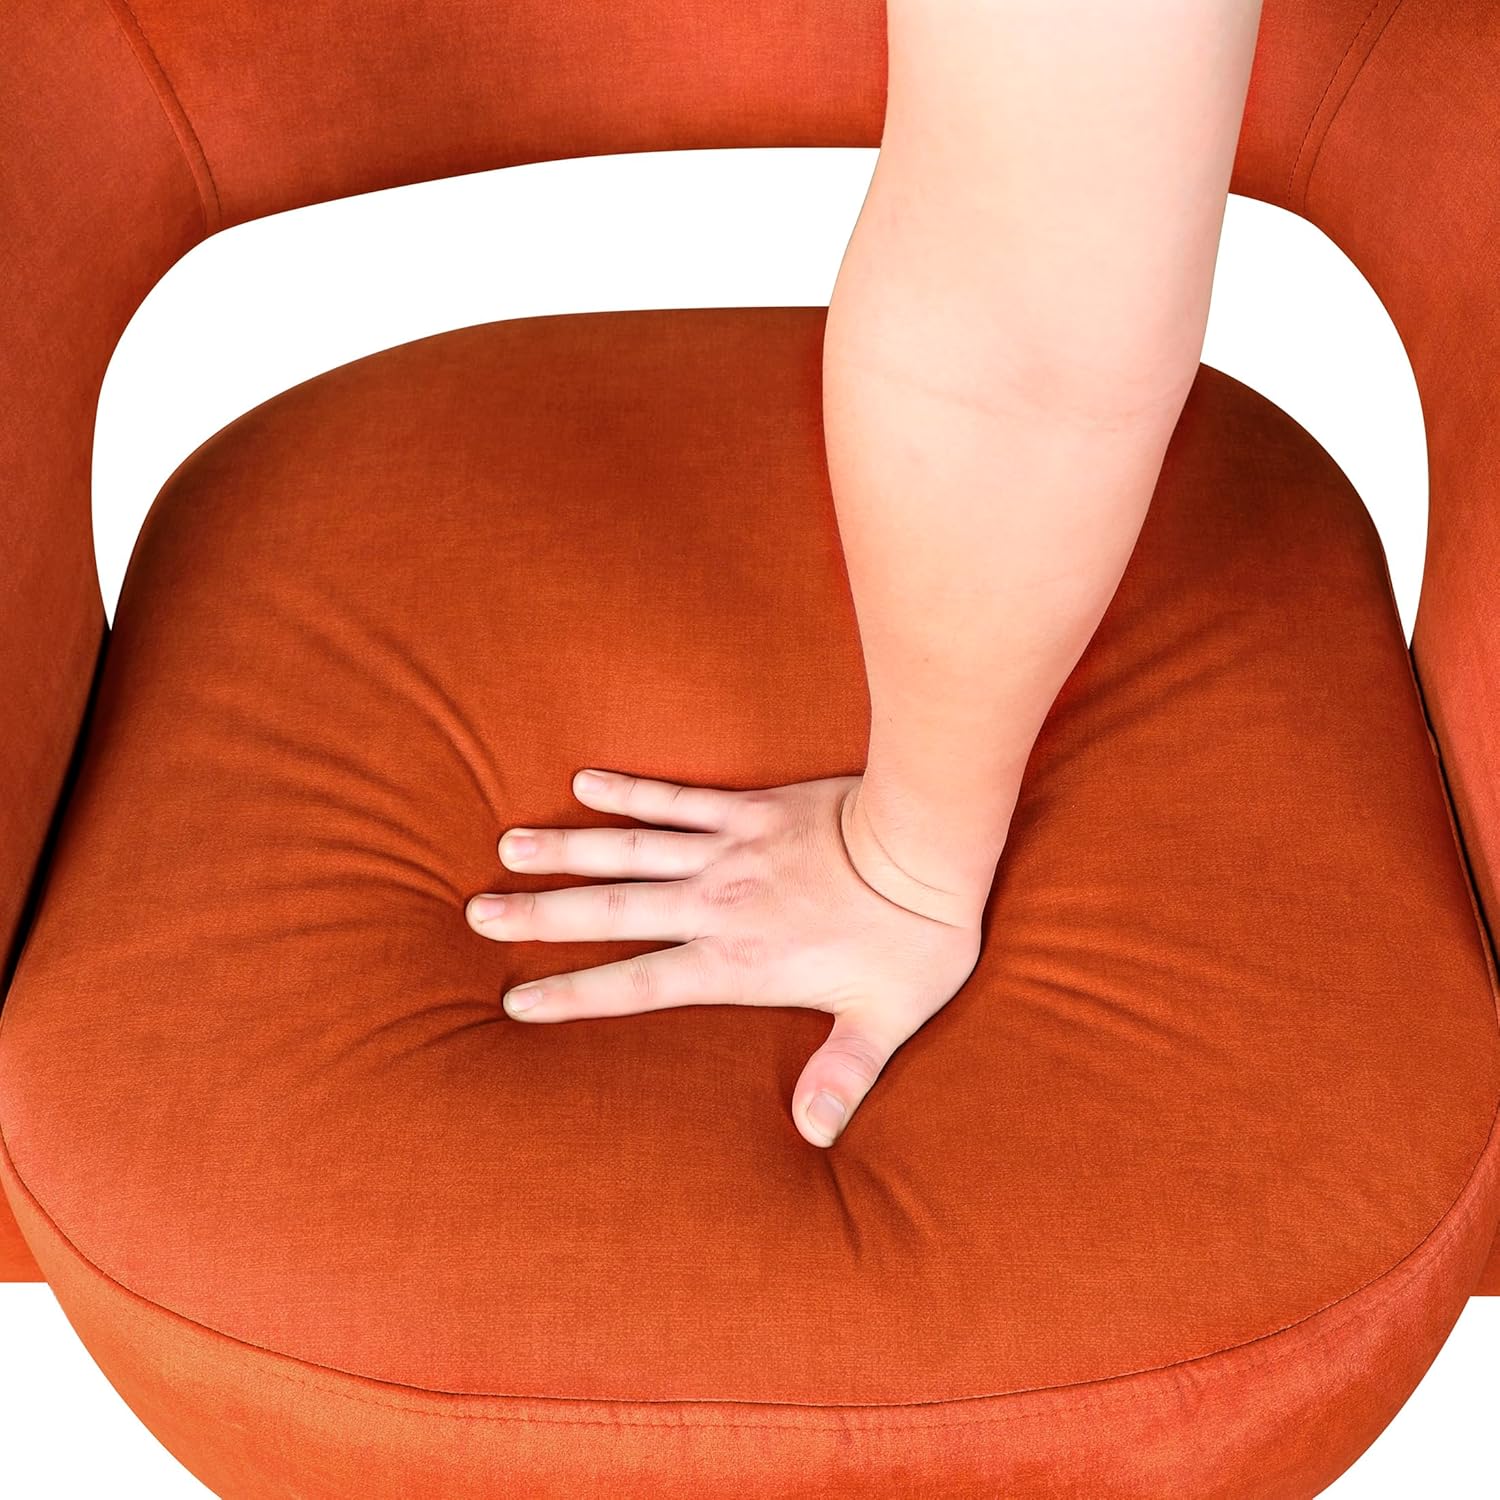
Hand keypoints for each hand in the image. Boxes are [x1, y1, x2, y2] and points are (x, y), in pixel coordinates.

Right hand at [465, 769, 985, 1146]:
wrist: (928, 843)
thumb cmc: (912, 938)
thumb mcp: (885, 1019)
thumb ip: (843, 1074)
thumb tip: (814, 1137)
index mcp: (736, 962)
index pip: (638, 983)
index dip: (575, 995)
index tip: (516, 1002)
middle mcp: (716, 904)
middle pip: (612, 910)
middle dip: (542, 916)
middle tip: (478, 912)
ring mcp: (728, 850)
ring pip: (629, 849)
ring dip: (567, 849)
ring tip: (508, 847)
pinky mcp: (749, 808)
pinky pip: (676, 798)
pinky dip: (630, 791)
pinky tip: (585, 780)